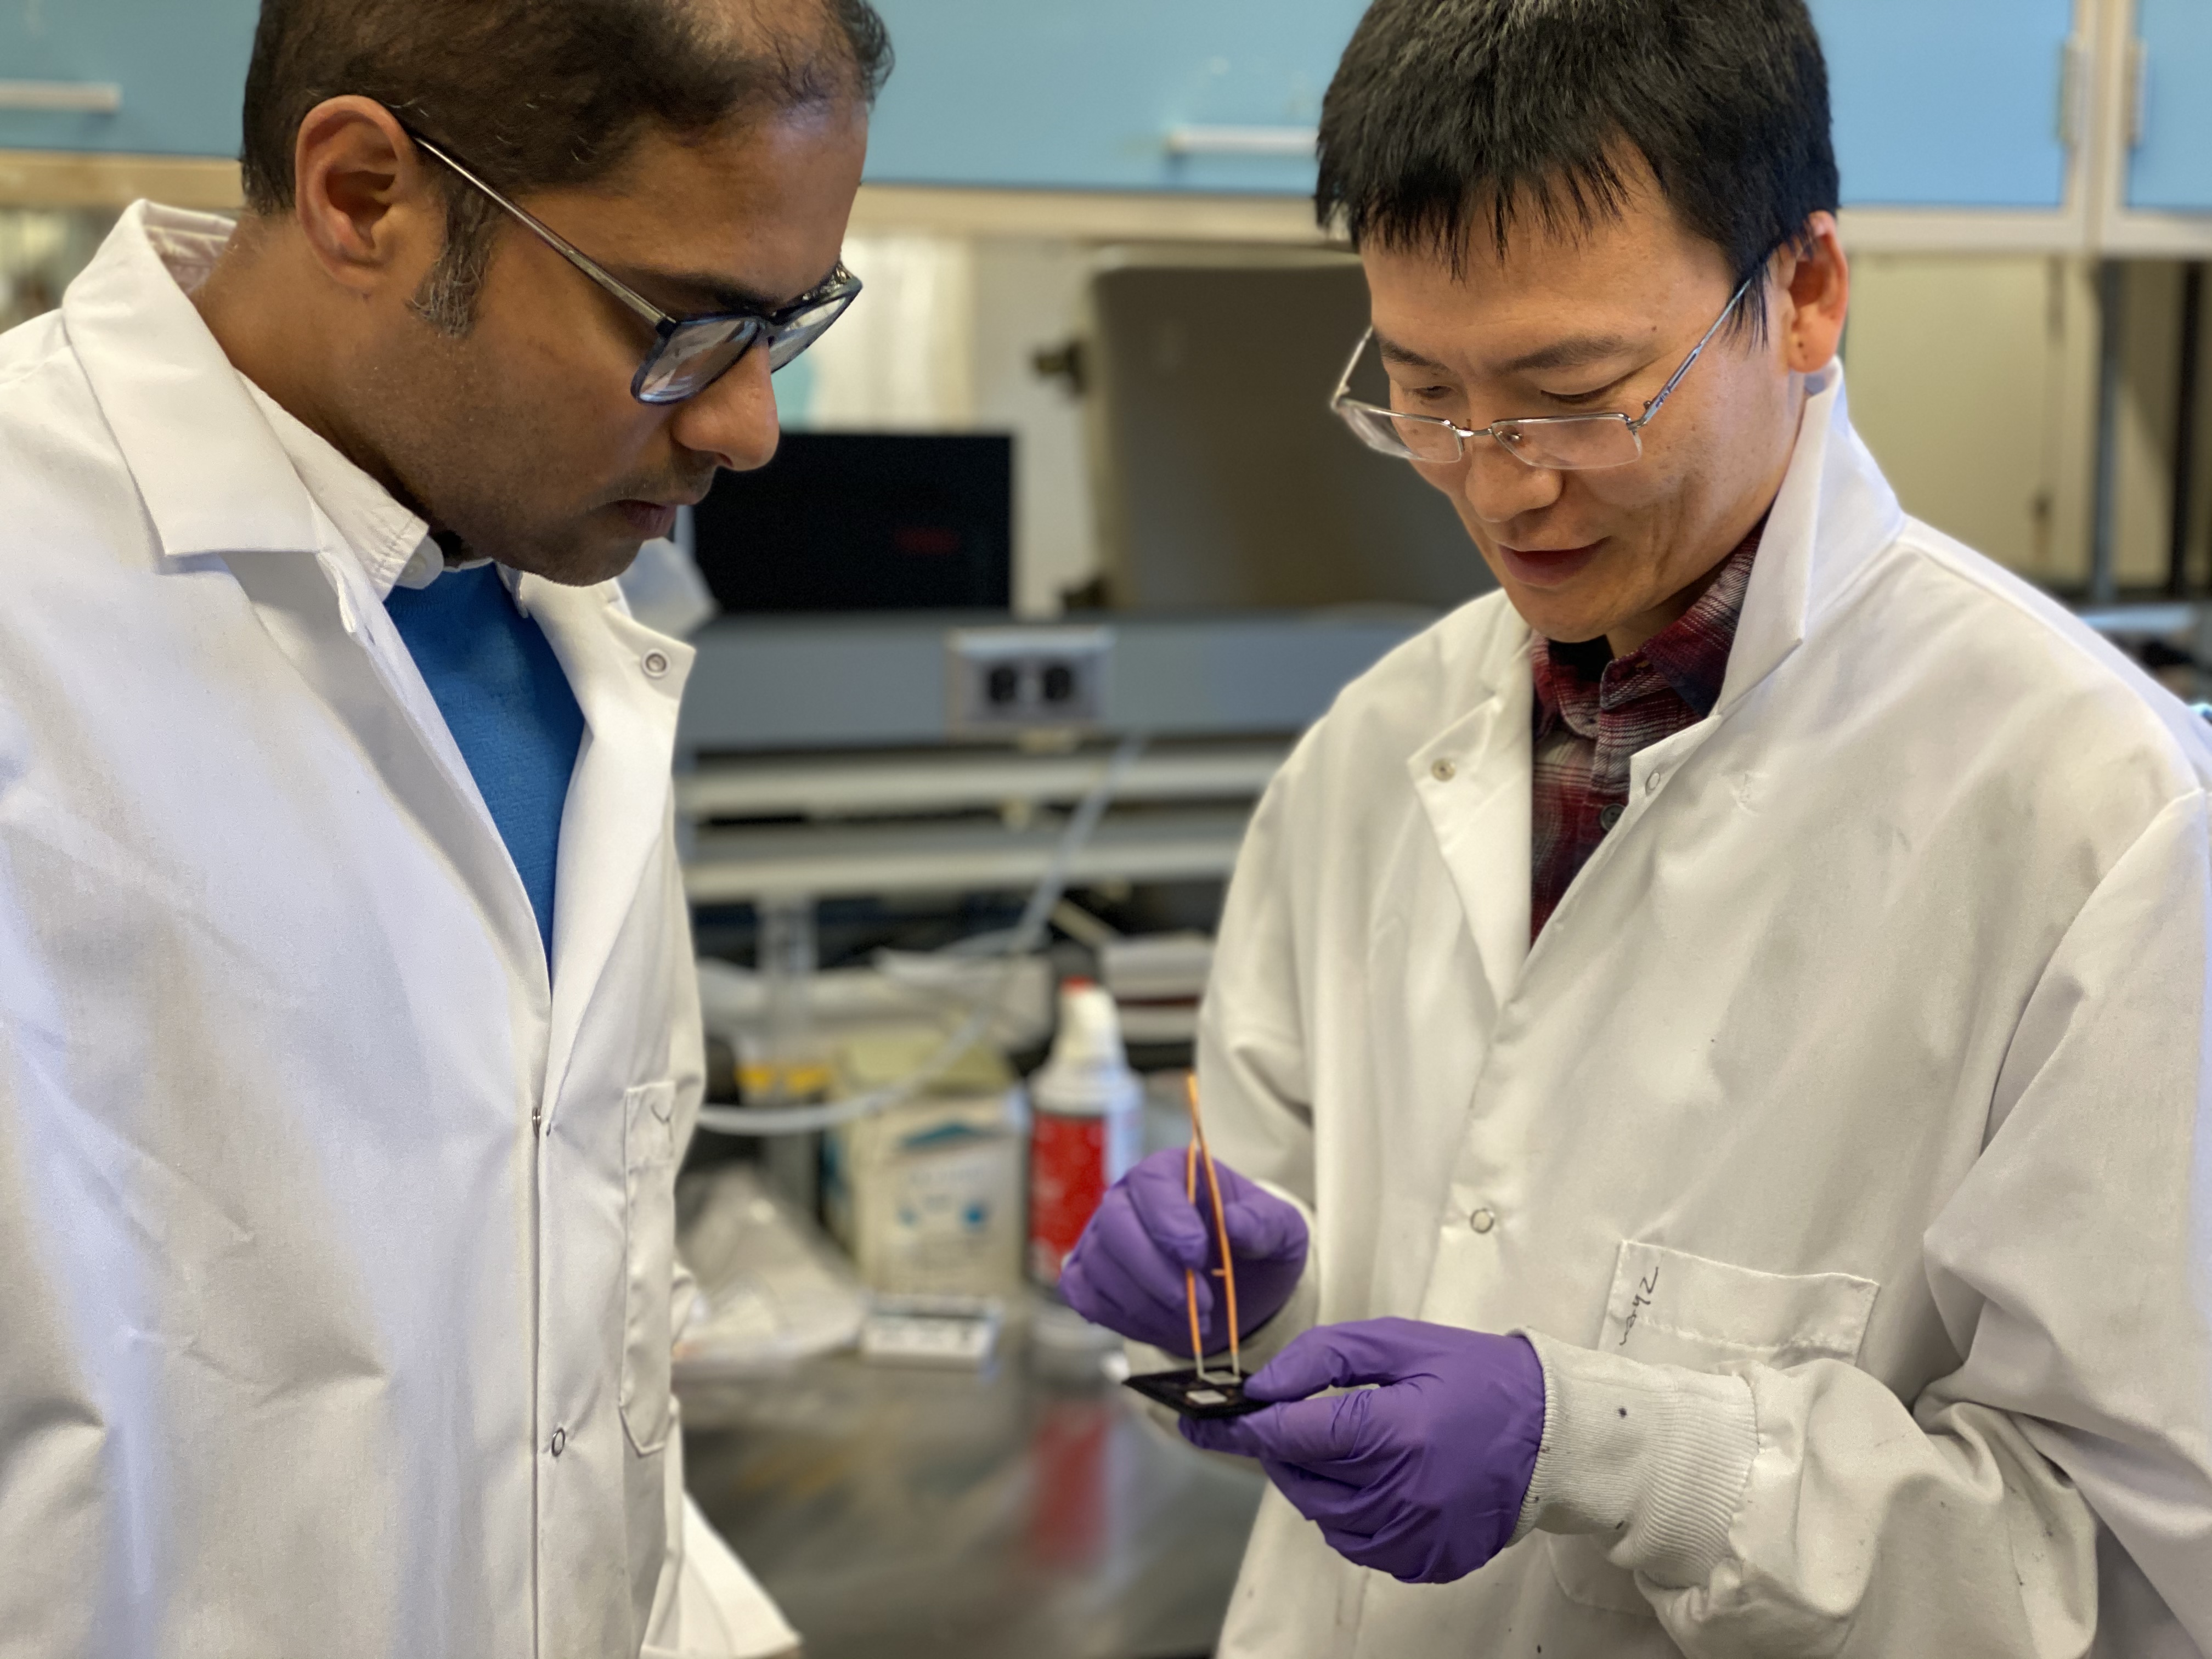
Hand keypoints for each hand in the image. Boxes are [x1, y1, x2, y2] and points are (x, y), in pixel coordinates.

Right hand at [1059, 1147, 1307, 1352]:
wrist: (1238, 1289)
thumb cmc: (1255, 1248)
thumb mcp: (1282, 1231)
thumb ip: (1266, 1223)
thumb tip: (1235, 1224)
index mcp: (1173, 1171)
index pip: (1152, 1182)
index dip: (1169, 1219)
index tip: (1197, 1256)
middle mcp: (1128, 1197)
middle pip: (1116, 1222)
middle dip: (1156, 1271)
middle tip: (1201, 1304)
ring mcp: (1102, 1237)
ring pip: (1100, 1264)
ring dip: (1148, 1302)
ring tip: (1196, 1321)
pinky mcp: (1089, 1275)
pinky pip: (1085, 1294)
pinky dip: (1122, 1317)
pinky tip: (1163, 1324)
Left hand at [1182, 1318, 1544, 1584]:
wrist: (1553, 1434)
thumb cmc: (1475, 1377)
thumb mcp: (1398, 1343)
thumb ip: (1322, 1358)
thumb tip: (1261, 1388)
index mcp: (1393, 1434)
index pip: (1290, 1436)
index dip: (1243, 1425)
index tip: (1201, 1420)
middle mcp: (1399, 1496)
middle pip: (1298, 1480)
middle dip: (1281, 1448)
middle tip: (1291, 1419)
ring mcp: (1414, 1537)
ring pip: (1321, 1517)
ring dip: (1313, 1482)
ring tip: (1345, 1446)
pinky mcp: (1426, 1561)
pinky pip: (1359, 1544)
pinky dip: (1349, 1513)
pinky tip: (1375, 1479)